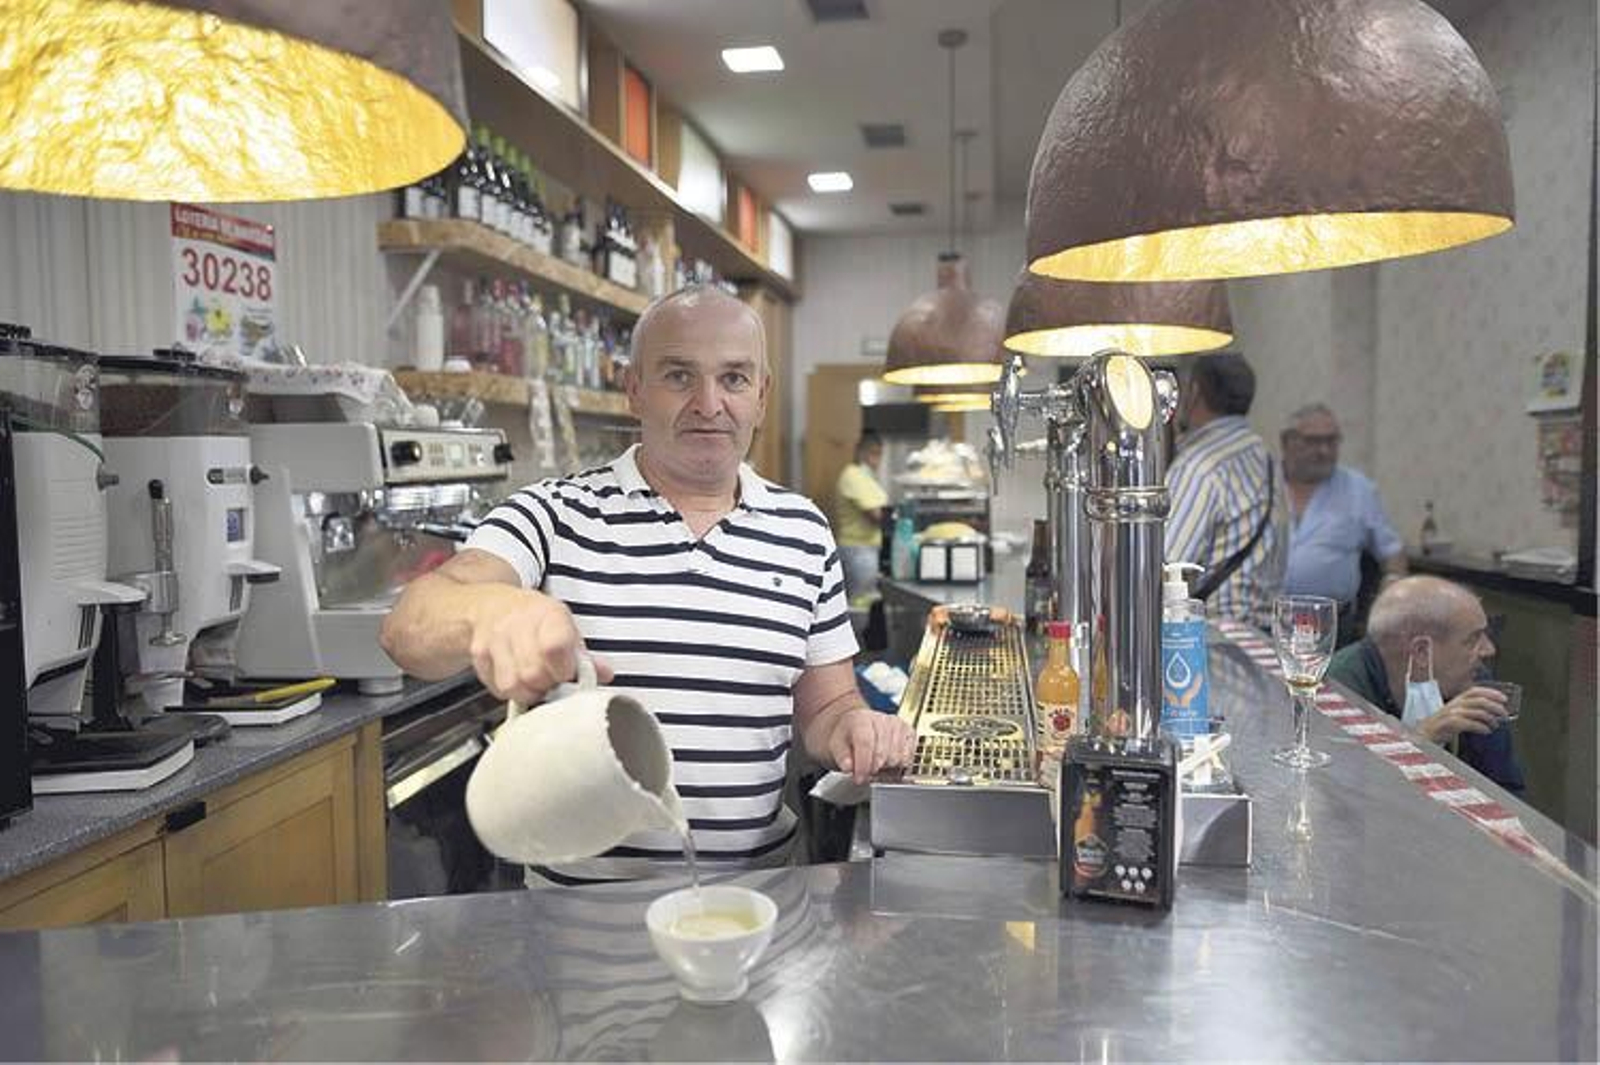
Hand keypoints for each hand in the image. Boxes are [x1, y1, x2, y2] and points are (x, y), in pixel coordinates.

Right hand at [468, 588, 612, 703]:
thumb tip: (604, 673)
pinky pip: (498, 689)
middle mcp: (517, 624)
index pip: (554, 648)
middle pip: (533, 674)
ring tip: (536, 680)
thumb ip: (585, 655)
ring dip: (529, 691)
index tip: (568, 673)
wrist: (493, 607)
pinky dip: (512, 691)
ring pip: (513, 685)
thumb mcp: (565, 626)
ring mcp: (494, 640)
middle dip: (547, 684)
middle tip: (552, 679)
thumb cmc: (535, 619)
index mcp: (548, 615)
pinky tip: (519, 678)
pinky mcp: (479, 657)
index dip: (564, 670)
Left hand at [828, 708, 915, 784]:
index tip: (859, 778)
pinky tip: (887, 760)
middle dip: (873, 768)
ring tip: (875, 763)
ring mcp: (898, 725)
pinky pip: (908, 757)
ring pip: (897, 758)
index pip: (866, 743)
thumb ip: (841, 757)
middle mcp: (882, 719)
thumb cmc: (848, 736)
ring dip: (886, 767)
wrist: (857, 726)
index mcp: (861, 719)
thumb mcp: (836, 745)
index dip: (863, 765)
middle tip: (865, 770)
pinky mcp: (909, 732)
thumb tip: (849, 767)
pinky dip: (898, 764)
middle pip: (883, 754)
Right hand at [1415, 685, 1507, 743]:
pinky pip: (1468, 723)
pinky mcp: (1447, 724)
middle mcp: (1453, 705)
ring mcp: (1449, 714)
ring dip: (1489, 718)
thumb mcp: (1454, 716)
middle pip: (1478, 700)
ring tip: (1495, 725)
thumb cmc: (1439, 728)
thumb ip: (1469, 712)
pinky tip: (1486, 731)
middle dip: (1494, 706)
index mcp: (1455, 701)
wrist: (1421, 737)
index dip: (1490, 692)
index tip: (1503, 698)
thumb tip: (1490, 714)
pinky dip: (1480, 727)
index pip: (1474, 691)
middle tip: (1504, 713)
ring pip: (1475, 711)